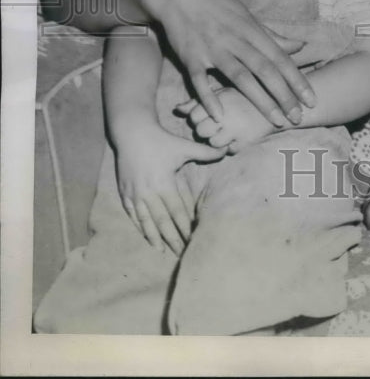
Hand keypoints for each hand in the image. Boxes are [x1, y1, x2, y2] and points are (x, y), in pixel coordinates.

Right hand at [113, 122, 226, 253]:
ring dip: (155, 237)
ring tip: (163, 252)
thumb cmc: (160, 140)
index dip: (185, 227)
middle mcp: (148, 192)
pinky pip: (132, 215)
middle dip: (173, 238)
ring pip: (145, 221)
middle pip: (162, 221)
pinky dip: (140, 227)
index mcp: (163, 183)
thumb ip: (205, 152)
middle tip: (183, 253)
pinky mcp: (124, 192)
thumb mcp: (183, 146)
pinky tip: (146, 236)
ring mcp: (134, 194)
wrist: (132, 132)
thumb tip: (226, 150)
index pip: (176, 212)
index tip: (193, 240)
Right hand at [139, 0, 315, 125]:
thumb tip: (300, 45)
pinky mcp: (190, 57)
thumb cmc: (215, 4)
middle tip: (298, 117)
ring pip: (240, 77)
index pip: (279, 58)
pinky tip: (220, 115)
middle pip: (265, 69)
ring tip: (276, 120)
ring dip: (260, 100)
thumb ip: (271, 35)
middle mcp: (235, 40)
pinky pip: (200, 80)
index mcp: (251, 29)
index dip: (297, 80)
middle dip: (284, 95)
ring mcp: (213, 48)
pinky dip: (209, 97)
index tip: (312, 100)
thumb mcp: (246, 15)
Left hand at [177, 88, 273, 152]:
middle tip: (220, 124)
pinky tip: (240, 136)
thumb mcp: (225, 92)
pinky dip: (232, 146)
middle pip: (200, 131)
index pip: (194, 116)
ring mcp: (237, 129)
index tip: (210, 114)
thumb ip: (199, 100)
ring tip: (231, 129)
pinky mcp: (246, 141)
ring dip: (218, 140)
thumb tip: (177, 109)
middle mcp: (227, 114)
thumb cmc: (248, 96)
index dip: (199, 118)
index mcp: (220, 98)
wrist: (281, 105)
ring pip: (213, 143)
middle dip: (206, 130)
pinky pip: (230, 151)